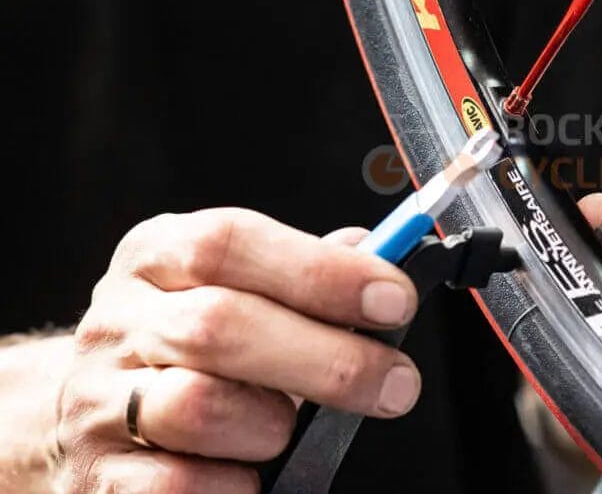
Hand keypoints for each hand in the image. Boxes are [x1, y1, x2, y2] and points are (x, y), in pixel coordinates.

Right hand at [57, 208, 420, 492]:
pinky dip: (234, 484)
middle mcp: (120, 320)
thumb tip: (384, 255)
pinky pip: (176, 486)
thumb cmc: (191, 344)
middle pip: (220, 326)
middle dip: (329, 358)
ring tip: (291, 430)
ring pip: (196, 406)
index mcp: (158, 256)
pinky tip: (254, 474)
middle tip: (398, 383)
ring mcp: (98, 399)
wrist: (91, 413)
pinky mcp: (98, 477)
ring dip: (271, 424)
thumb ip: (305, 270)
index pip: (229, 243)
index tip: (395, 300)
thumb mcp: (237, 285)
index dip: (320, 271)